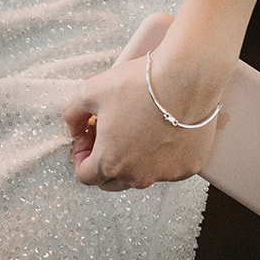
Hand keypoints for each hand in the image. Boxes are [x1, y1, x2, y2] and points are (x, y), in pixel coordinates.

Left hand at [63, 52, 222, 190]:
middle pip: (111, 181)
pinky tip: (159, 128)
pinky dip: (159, 154)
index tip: (87, 135)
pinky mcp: (188, 167)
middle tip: (107, 130)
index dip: (80, 155)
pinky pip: (167, 167)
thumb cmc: (138, 85)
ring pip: (140, 174)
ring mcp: (165, 175)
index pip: (86, 176)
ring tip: (134, 125)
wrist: (184, 79)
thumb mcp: (89, 91)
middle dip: (104, 159)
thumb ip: (71, 115)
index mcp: (110, 162)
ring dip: (132, 157)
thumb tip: (71, 131)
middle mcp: (138, 176)